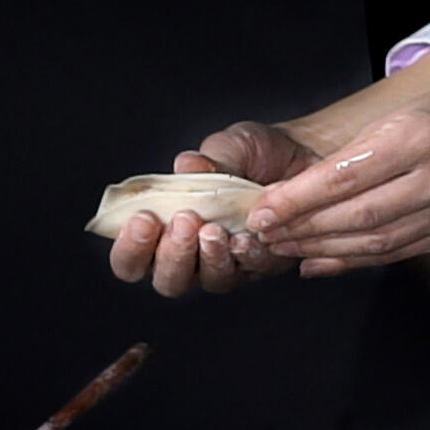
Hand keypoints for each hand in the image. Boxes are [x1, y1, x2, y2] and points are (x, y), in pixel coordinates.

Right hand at [109, 121, 321, 296]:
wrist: (301, 153)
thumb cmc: (251, 153)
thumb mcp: (226, 147)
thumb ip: (204, 163)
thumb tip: (186, 166)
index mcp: (165, 228)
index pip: (132, 258)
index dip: (129, 248)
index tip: (142, 218)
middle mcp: (192, 254)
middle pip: (167, 281)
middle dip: (171, 256)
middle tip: (184, 222)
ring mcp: (228, 263)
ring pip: (210, 281)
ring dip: (208, 258)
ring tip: (214, 230)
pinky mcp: (263, 265)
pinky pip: (251, 271)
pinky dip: (246, 255)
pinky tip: (246, 237)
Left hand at [245, 80, 429, 276]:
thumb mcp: (403, 113)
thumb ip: (356, 154)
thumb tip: (296, 195)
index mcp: (423, 136)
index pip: (347, 176)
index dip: (300, 199)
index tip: (264, 210)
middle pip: (360, 215)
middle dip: (305, 228)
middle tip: (265, 234)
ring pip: (378, 241)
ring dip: (325, 249)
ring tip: (286, 248)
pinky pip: (399, 253)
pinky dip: (355, 260)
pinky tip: (322, 261)